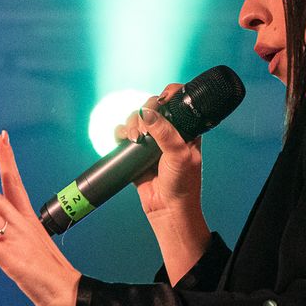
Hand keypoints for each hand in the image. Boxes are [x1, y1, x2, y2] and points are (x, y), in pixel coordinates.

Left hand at [0, 131, 81, 305]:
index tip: (1, 138)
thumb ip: (18, 232)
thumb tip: (6, 230)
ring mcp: (14, 241)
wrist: (71, 292)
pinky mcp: (11, 260)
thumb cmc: (53, 271)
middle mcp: (19, 225)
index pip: (14, 182)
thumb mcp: (36, 242)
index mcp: (26, 219)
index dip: (6, 159)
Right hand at [113, 83, 202, 220]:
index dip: (168, 96)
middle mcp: (168, 132)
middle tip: (143, 129)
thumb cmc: (182, 184)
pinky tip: (123, 140)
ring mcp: (151, 142)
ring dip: (130, 123)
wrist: (167, 209)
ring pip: (136, 119)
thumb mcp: (179, 155)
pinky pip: (123, 135)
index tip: (160, 101)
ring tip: (134, 138)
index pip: (177, 102)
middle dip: (144, 112)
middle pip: (151, 107)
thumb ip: (165, 132)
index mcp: (186, 129)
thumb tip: (147, 112)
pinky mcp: (135, 152)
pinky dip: (119, 133)